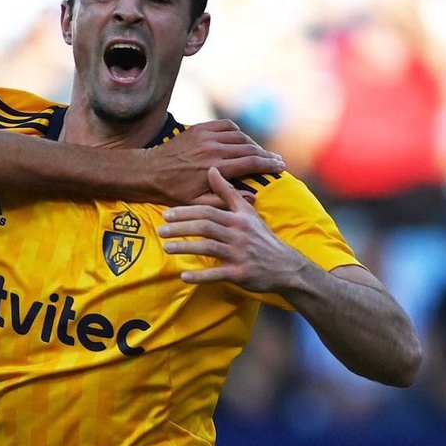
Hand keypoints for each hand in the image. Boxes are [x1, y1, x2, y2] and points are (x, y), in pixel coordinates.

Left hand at [146, 120, 283, 206]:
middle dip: (265, 154)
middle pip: (248, 147)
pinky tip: (241, 140)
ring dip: (252, 143)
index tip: (281, 168)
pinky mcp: (199, 128)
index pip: (251, 163)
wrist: (148, 172)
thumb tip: (253, 197)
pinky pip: (225, 126)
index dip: (268, 165)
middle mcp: (213, 148)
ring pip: (239, 135)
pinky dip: (237, 131)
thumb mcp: (197, 202)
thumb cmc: (172, 191)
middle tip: (275, 160)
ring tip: (259, 153)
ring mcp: (206, 136)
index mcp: (215, 167)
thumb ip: (225, 200)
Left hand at [159, 168, 309, 291]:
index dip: (186, 212)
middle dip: (181, 228)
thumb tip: (212, 169)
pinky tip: (184, 276)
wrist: (285, 265)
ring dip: (186, 248)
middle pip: (206, 227)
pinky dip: (200, 276)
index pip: (208, 211)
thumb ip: (227, 192)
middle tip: (160, 230)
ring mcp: (240, 254)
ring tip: (166, 249)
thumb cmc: (261, 237)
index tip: (166, 214)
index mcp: (238, 218)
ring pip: (209, 248)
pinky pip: (217, 274)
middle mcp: (238, 234)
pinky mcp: (240, 273)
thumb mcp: (246, 212)